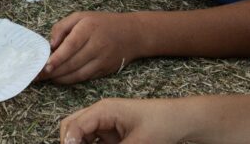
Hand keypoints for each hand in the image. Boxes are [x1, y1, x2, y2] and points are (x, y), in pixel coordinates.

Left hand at [39, 11, 144, 83]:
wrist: (132, 34)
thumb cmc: (101, 23)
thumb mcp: (80, 16)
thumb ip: (62, 27)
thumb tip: (50, 44)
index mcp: (88, 29)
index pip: (71, 46)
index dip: (57, 58)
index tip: (45, 66)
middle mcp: (96, 45)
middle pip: (72, 63)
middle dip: (53, 71)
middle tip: (37, 76)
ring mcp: (102, 60)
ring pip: (78, 74)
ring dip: (60, 78)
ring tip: (45, 78)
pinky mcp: (105, 70)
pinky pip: (85, 78)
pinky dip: (71, 80)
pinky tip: (60, 79)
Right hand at [61, 98, 183, 143]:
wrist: (181, 120)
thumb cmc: (162, 124)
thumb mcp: (138, 143)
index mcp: (103, 110)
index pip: (74, 125)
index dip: (69, 142)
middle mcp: (100, 115)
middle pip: (71, 127)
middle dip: (70, 142)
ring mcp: (105, 125)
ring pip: (81, 136)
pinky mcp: (112, 135)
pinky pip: (93, 142)